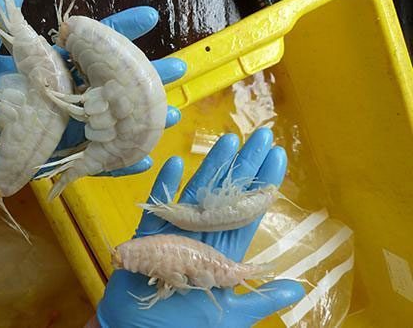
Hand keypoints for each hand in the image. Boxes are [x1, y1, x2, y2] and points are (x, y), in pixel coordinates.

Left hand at [0, 0, 185, 195]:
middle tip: (177, 69)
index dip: (118, 32)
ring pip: (109, 122)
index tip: (147, 18)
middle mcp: (59, 97)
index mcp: (44, 69)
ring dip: (143, 120)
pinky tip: (142, 160)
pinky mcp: (54, 157)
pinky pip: (90, 160)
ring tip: (173, 112)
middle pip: (109, 85)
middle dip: (145, 77)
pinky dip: (116, 162)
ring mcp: (59, 128)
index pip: (88, 47)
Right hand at [97, 128, 304, 327]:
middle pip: (226, 196)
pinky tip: (174, 165)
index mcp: (223, 255)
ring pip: (195, 195)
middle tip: (259, 135)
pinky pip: (158, 209)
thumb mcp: (231, 316)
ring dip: (210, 168)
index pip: (248, 213)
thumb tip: (296, 288)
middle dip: (244, 166)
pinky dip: (164, 188)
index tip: (277, 157)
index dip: (262, 185)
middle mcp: (202, 238)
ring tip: (227, 141)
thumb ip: (260, 298)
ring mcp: (175, 236)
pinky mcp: (149, 239)